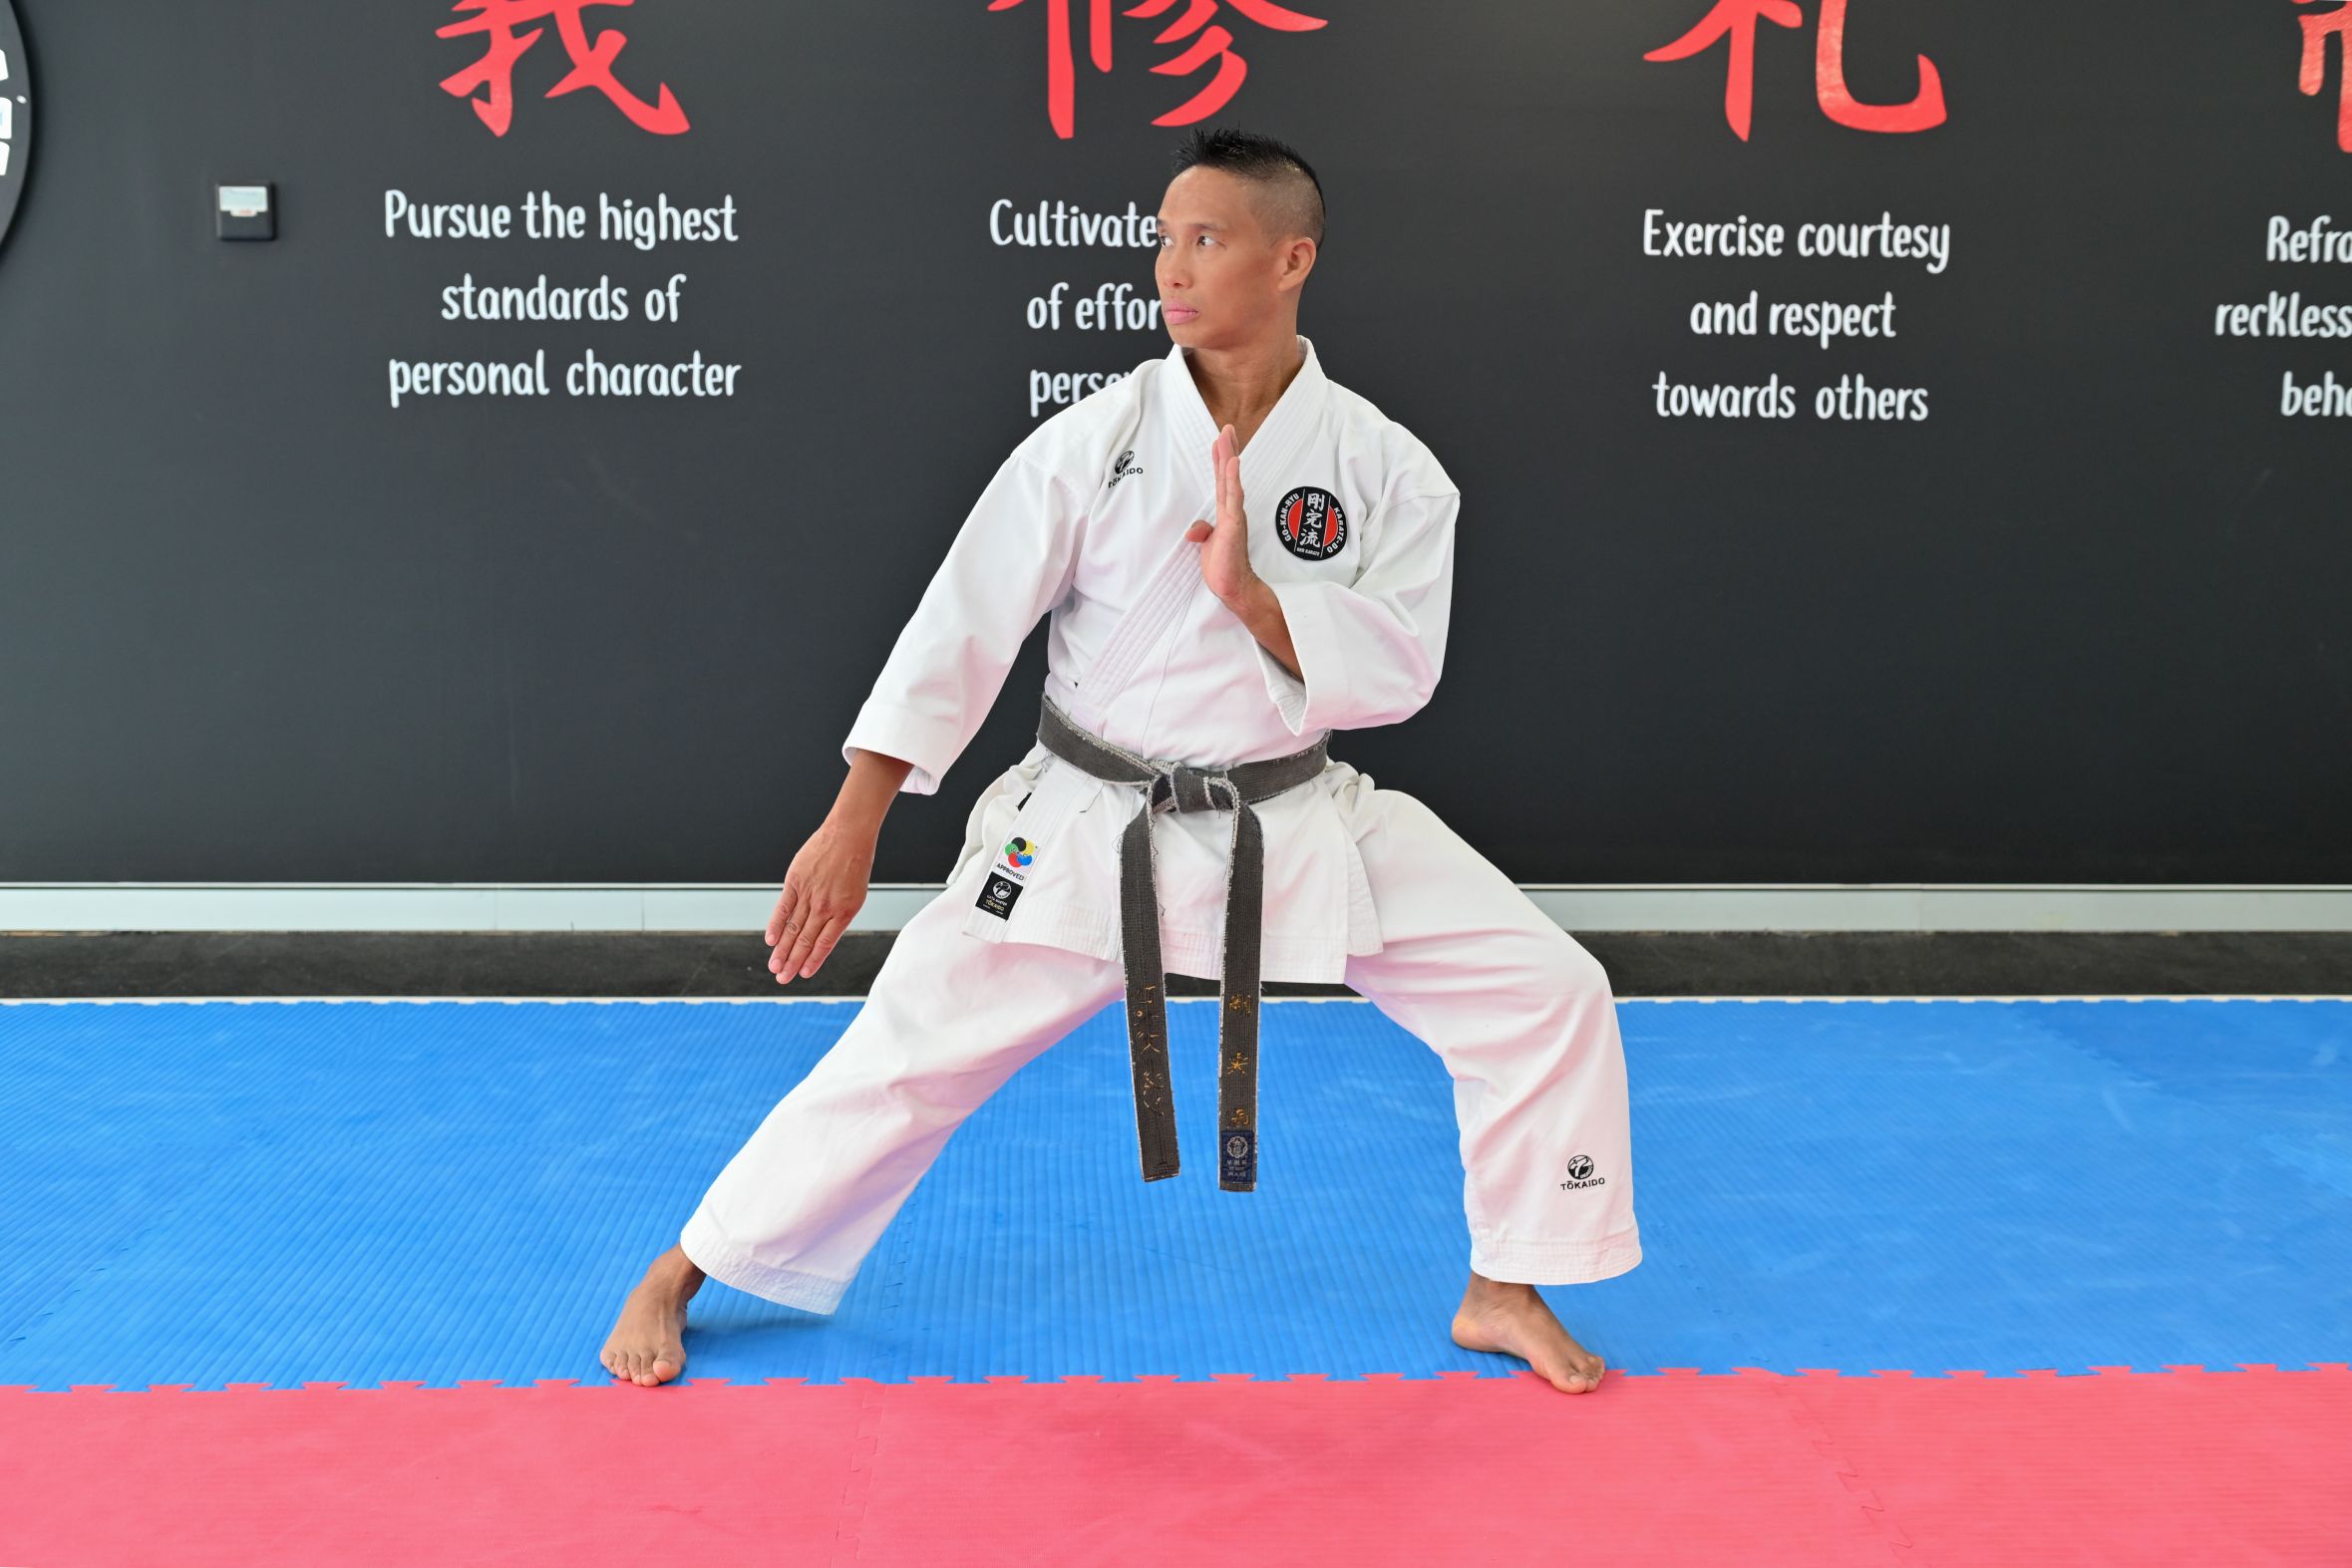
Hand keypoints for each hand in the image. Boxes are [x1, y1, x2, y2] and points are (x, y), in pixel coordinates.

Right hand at [765, 815, 875, 981]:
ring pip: (793, 928)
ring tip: (774, 967)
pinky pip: (783, 907)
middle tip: (782, 979)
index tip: (803, 974)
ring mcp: (810, 893)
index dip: (813, 960)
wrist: (849, 834)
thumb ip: (837, 915)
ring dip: (783, 950)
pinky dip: (776, 925)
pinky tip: (771, 940)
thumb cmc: (855, 864)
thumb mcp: (855, 894)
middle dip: (793, 962)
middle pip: (805, 940)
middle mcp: (826, 906)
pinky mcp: (796, 881)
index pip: (825, 943)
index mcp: (845, 911)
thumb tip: (820, 935)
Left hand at [1183, 423, 1264, 611]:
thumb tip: (1192, 531)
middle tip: (1226, 428)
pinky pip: (1233, 498)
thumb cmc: (1223, 566)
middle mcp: (1232, 510)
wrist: (1233, 586)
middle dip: (1227, 451)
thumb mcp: (1208, 545)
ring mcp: (1234, 516)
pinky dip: (1233, 480)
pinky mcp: (1233, 525)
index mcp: (1226, 513)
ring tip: (1227, 438)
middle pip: (1228, 475)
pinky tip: (1233, 464)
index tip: (1220, 440)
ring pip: (1230, 481)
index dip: (1220, 461)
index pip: (1222, 482)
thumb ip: (1202, 532)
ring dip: (1228, 458)